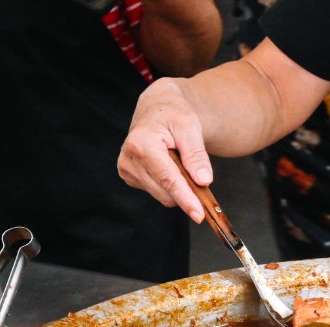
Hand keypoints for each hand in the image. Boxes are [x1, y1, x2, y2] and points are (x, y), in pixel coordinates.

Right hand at [117, 78, 210, 222]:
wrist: (157, 109)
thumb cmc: (174, 114)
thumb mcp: (190, 127)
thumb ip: (196, 154)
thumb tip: (203, 180)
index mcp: (141, 143)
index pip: (168, 179)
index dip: (185, 198)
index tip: (199, 215)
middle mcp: (129, 159)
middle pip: (166, 191)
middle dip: (187, 190)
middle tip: (199, 173)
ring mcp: (126, 170)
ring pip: (163, 195)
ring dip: (178, 186)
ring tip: (179, 161)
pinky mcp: (129, 177)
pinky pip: (158, 191)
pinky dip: (169, 185)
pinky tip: (168, 165)